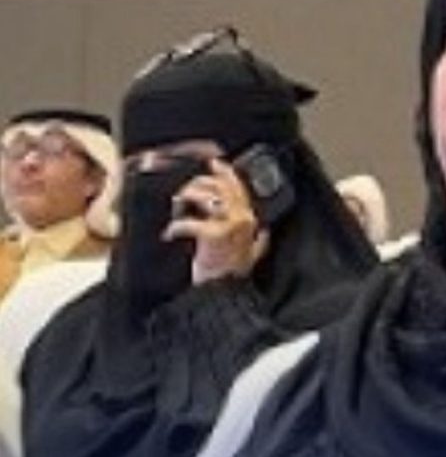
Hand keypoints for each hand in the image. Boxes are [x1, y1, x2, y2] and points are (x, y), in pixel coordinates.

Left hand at [163, 160, 268, 283]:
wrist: (223, 293)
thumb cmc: (230, 276)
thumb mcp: (252, 255)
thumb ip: (260, 241)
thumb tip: (265, 231)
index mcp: (250, 220)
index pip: (239, 187)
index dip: (225, 172)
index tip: (214, 162)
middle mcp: (243, 219)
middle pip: (220, 186)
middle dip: (198, 184)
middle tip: (184, 192)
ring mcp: (230, 225)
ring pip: (207, 196)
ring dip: (187, 197)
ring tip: (178, 206)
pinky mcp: (213, 234)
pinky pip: (191, 220)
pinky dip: (176, 226)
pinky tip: (171, 232)